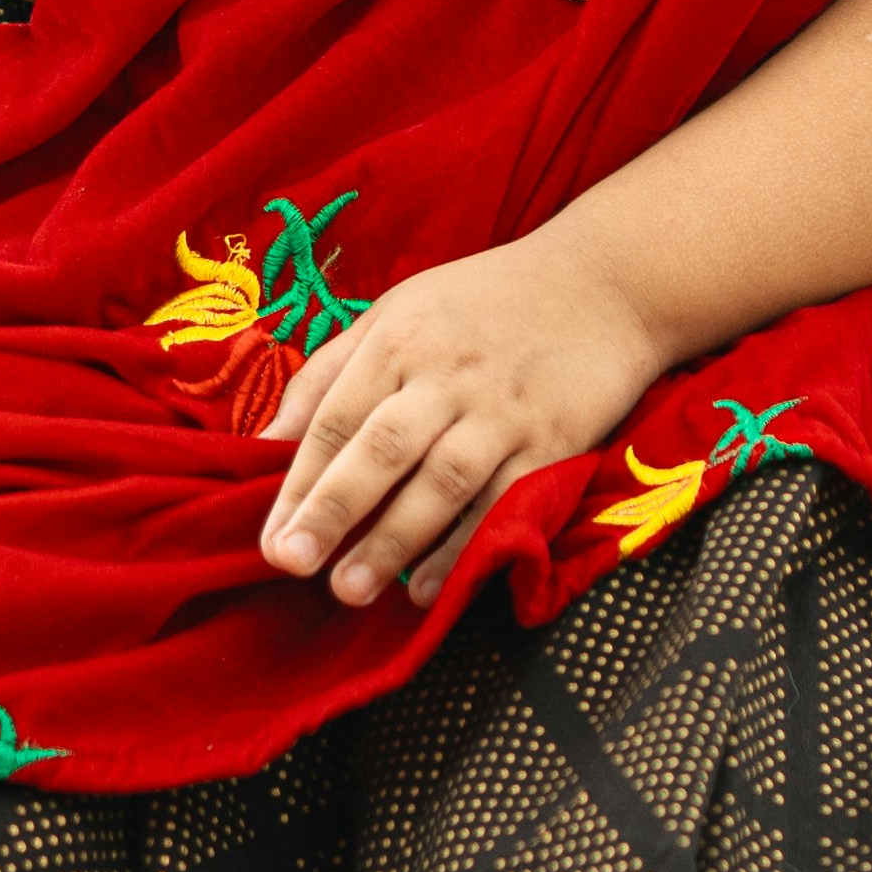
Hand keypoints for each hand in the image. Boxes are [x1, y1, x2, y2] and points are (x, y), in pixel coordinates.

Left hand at [261, 229, 678, 608]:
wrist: (607, 282)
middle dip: (333, 509)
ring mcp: (503, 410)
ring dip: (394, 540)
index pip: (336, 415)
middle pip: (381, 449)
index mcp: (399, 340)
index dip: (297, 480)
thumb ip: (330, 372)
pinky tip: (432, 589)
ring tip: (351, 590)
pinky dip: (467, 546)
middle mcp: (447, 374)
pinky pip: (504, 500)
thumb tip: (264, 439)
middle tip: (291, 564)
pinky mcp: (554, 440)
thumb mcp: (397, 311)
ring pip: (441, 481)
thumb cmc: (484, 300)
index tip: (269, 539)